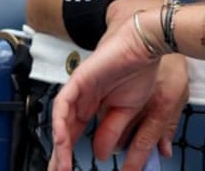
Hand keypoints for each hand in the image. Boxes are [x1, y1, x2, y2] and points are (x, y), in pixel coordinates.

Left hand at [48, 0, 189, 170]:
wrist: (145, 45)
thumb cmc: (140, 70)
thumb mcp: (128, 111)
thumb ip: (113, 131)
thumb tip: (102, 154)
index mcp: (94, 105)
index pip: (76, 133)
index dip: (71, 153)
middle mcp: (82, 99)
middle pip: (64, 130)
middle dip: (60, 154)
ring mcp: (78, 89)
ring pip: (61, 121)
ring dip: (60, 145)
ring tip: (60, 166)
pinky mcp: (78, 80)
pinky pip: (63, 104)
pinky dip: (60, 123)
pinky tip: (61, 140)